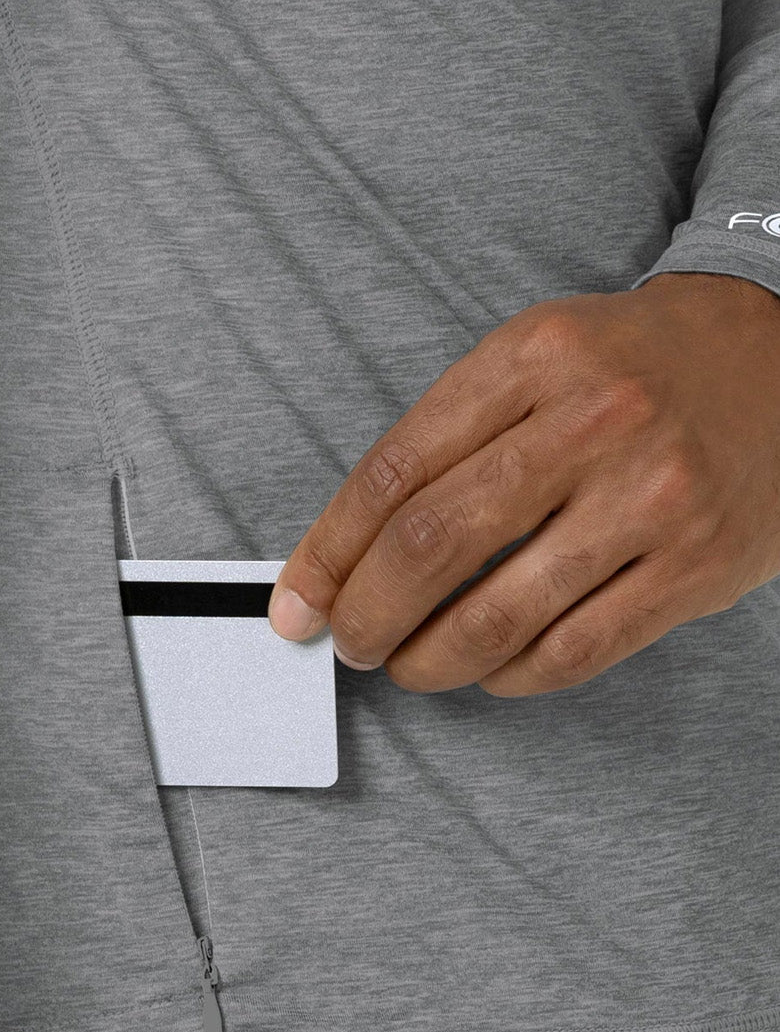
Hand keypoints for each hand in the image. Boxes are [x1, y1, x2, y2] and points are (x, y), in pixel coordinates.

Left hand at [267, 271, 779, 695]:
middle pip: (432, 546)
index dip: (328, 553)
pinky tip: (489, 668)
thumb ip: (443, 442)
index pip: (394, 473)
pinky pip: (574, 650)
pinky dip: (510, 675)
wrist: (776, 356)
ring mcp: (652, 499)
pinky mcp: (695, 567)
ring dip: (429, 659)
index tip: (299, 602)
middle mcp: (595, 423)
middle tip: (350, 642)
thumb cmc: (632, 368)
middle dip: (367, 614)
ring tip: (408, 663)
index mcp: (533, 359)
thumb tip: (346, 554)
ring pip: (499, 615)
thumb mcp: (534, 360)